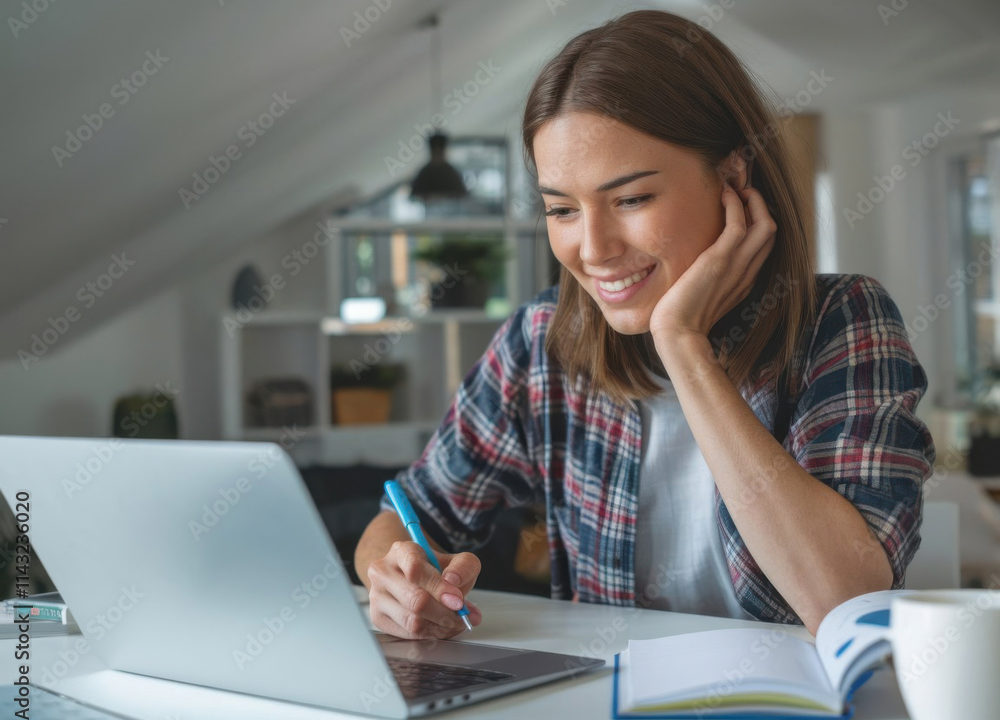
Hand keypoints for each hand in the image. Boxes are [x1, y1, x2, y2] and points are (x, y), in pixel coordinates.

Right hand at [366, 540, 482, 638]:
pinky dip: (431, 634)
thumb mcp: (456, 561)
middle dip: (444, 612)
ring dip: (440, 626)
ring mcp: (377, 595)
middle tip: (462, 616)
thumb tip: (453, 582)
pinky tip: (441, 627)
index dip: (439, 588)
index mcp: (401, 551)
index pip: (416, 570)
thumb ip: (463, 567)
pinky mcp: (378, 617)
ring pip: (412, 620)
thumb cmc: (435, 570)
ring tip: (455, 622)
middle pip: (415, 600)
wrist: (411, 579)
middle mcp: (383, 571)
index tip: (458, 600)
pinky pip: (408, 633)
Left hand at [648, 182, 775, 350]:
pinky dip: (735, 204)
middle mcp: (747, 272)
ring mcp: (737, 266)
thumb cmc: (681, 318)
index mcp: (744, 281)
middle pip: (771, 231)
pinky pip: (738, 224)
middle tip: (742, 191)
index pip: (763, 245)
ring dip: (753, 200)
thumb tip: (694, 269)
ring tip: (736, 187)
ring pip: (764, 224)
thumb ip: (707, 280)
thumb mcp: (701, 295)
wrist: (678, 333)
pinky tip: (723, 194)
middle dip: (760, 205)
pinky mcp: (720, 260)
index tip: (743, 205)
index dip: (758, 221)